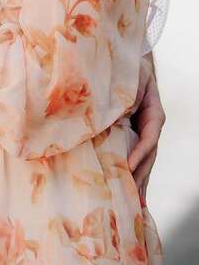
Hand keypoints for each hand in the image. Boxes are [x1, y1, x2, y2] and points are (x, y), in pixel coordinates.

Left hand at [128, 54, 164, 200]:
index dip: (140, 153)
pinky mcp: (131, 133)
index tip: (129, 167)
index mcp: (153, 114)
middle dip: (141, 177)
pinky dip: (129, 169)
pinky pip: (131, 152)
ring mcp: (142, 131)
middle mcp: (150, 125)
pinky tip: (127, 188)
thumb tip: (110, 120)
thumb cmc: (126, 67)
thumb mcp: (126, 81)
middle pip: (148, 155)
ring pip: (142, 158)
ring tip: (135, 205)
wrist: (125, 59)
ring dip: (138, 179)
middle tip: (135, 201)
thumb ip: (120, 100)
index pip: (148, 138)